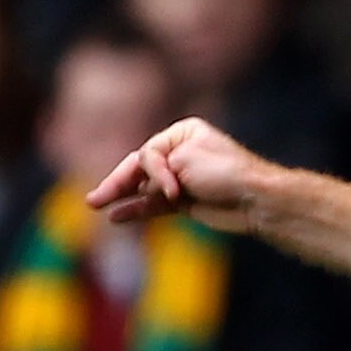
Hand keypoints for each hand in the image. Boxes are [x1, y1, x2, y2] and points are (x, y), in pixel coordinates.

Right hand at [86, 117, 267, 232]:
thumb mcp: (184, 159)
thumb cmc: (225, 172)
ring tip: (96, 205)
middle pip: (140, 169)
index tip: (172, 190)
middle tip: (93, 200)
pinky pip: (154, 205)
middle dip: (117, 184)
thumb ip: (154, 169)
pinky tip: (117, 216)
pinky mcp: (185, 203)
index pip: (147, 153)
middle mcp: (180, 153)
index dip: (151, 173)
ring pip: (144, 188)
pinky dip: (137, 210)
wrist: (256, 200)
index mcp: (182, 134)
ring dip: (122, 197)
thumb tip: (141, 186)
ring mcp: (182, 179)